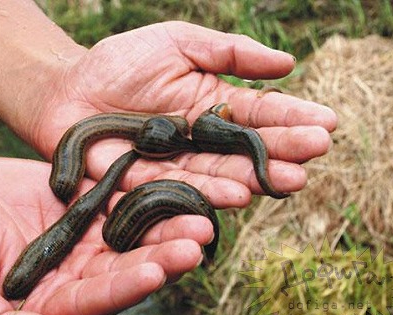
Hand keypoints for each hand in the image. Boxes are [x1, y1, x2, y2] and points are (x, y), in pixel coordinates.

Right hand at [0, 155, 210, 314]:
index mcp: (52, 303)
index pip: (93, 301)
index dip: (123, 289)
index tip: (153, 273)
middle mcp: (78, 273)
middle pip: (126, 268)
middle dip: (162, 257)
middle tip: (195, 241)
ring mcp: (87, 237)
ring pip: (134, 234)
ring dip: (167, 225)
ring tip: (200, 214)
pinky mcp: (89, 202)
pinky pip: (122, 196)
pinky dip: (149, 191)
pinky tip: (178, 181)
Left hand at [33, 21, 336, 206]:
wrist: (66, 89)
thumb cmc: (119, 61)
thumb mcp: (177, 43)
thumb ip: (229, 53)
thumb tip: (288, 62)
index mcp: (212, 106)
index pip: (259, 113)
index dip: (292, 118)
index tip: (327, 123)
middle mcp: (200, 141)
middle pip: (245, 150)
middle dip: (282, 152)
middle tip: (315, 154)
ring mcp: (175, 166)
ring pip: (219, 174)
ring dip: (254, 178)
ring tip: (287, 178)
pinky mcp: (146, 187)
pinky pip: (179, 190)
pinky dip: (208, 192)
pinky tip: (238, 193)